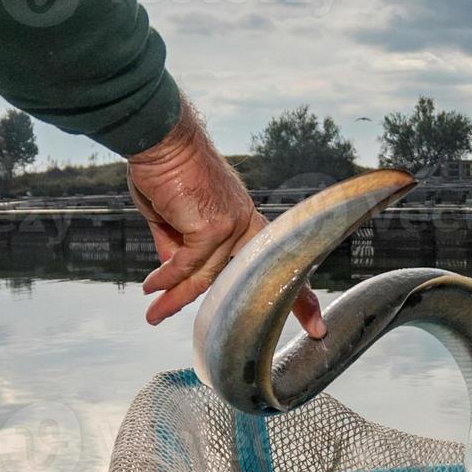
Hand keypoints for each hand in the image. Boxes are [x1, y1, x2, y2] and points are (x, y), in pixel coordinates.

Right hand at [127, 103, 324, 334]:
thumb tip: (172, 274)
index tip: (319, 312)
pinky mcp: (212, 227)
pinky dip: (165, 278)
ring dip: (175, 296)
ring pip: (206, 276)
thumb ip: (176, 246)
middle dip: (298, 303)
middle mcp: (244, 223)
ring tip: (152, 313)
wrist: (159, 140)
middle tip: (321, 331)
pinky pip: (186, 264)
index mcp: (242, 219)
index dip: (298, 284)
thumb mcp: (171, 217)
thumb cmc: (163, 171)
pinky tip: (150, 289)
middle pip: (265, 274)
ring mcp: (231, 225)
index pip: (276, 256)